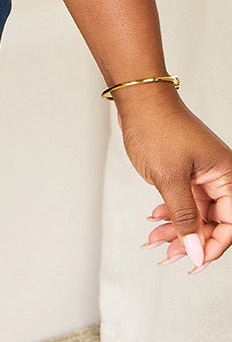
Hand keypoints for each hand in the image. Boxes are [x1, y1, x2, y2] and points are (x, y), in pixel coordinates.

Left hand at [117, 91, 231, 270]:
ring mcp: (201, 174)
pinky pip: (185, 202)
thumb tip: (196, 252)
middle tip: (169, 253)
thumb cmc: (157, 127)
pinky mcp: (186, 172)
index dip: (214, 245)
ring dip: (177, 229)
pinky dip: (170, 213)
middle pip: (214, 222)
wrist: (137, 99)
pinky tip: (156, 219)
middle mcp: (218, 176)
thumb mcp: (170, 179)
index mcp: (226, 175)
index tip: (194, 261)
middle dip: (191, 240)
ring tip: (156, 238)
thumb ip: (185, 218)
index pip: (231, 223)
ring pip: (197, 214)